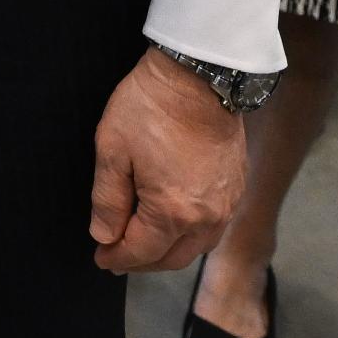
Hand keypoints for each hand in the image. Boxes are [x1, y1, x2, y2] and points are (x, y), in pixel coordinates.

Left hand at [88, 50, 244, 274]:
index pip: (141, 252)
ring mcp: (227, 204)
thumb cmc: (150, 107)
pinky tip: (174, 224)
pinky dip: (191, 235)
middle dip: (142, 262)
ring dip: (169, 252)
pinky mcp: (237, 188)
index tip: (100, 258)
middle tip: (118, 256)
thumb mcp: (112, 150)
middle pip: (172, 258)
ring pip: (197, 247)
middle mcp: (206, 217)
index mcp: (172, 211)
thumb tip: (103, 236)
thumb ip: (107, 200)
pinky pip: (213, 227)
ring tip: (144, 245)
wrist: (199, 75)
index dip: (116, 258)